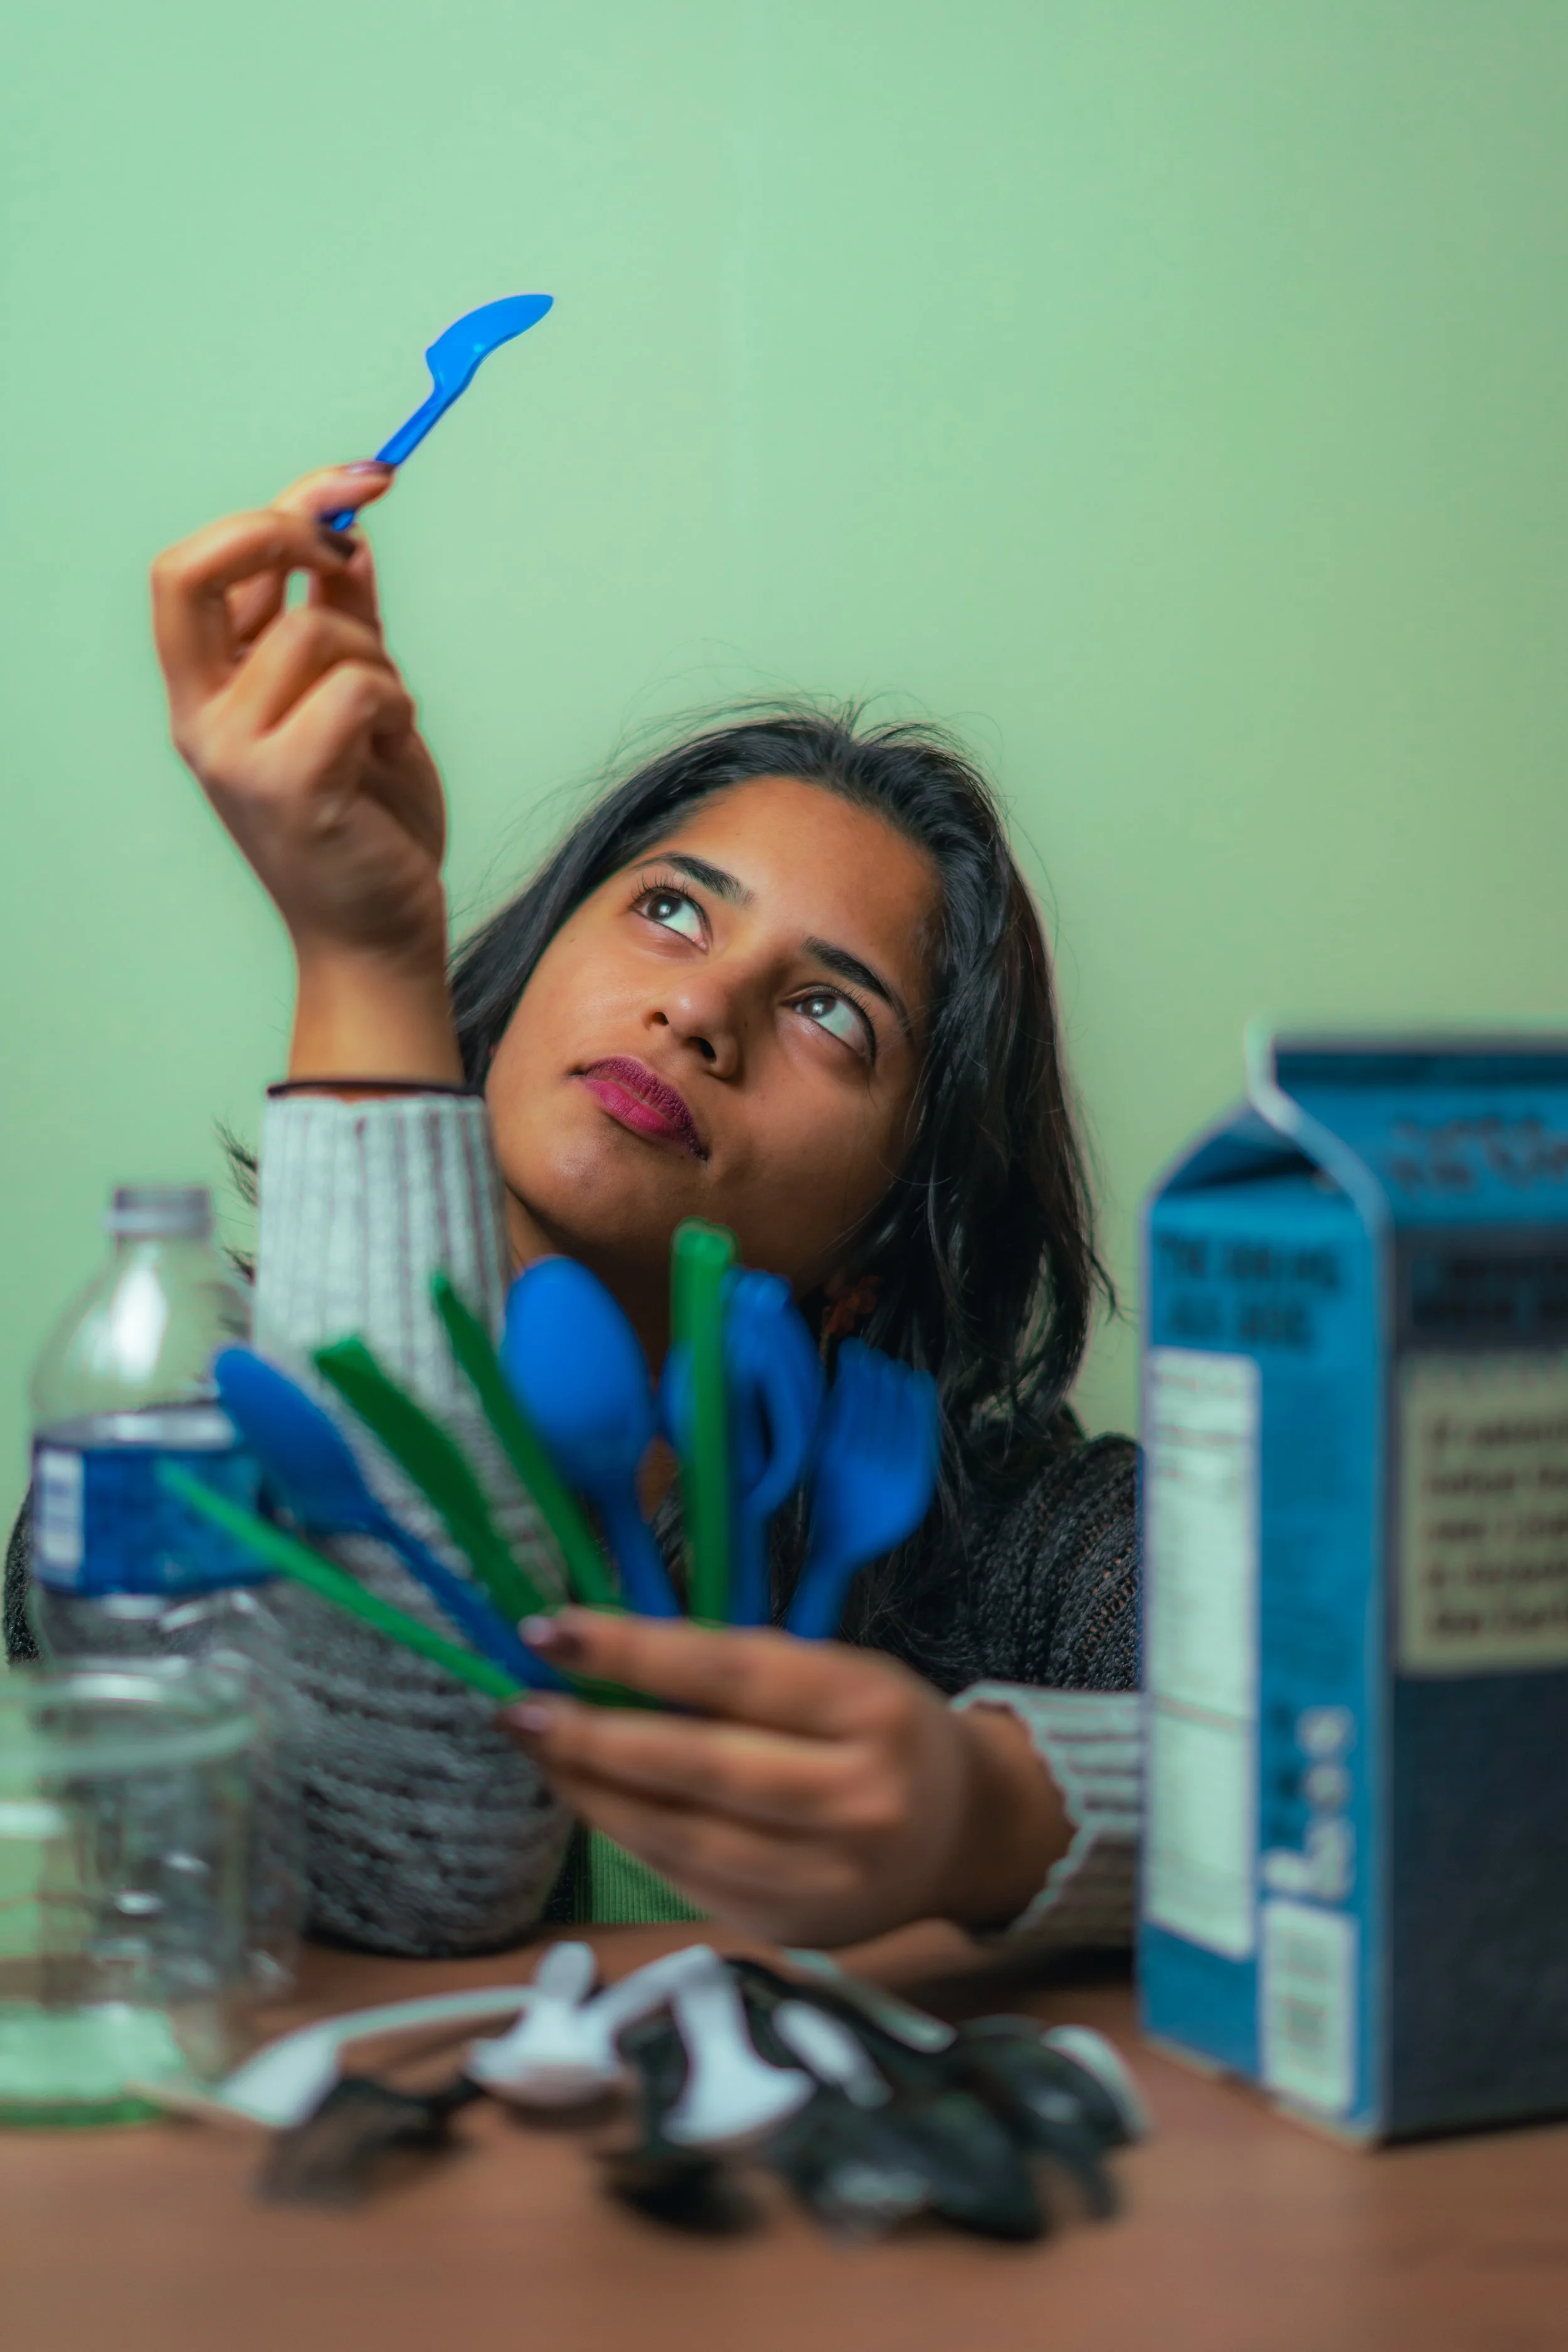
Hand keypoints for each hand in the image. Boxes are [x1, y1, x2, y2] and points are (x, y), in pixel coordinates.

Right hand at [150, 464, 461, 1080]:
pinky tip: (392, 754)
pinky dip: (399, 708)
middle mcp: (203, 719)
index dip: (279, 504)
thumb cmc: (370, 825)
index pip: (193, 565)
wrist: (383, 936)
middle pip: (203, 568)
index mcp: (206, 693)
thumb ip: (342, 620)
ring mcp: (236, 754)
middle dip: (289, 533)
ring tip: (387, 729)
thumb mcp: (358, 703)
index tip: (363, 482)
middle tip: (350, 562)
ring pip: (322, 632)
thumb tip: (350, 534)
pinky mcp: (290, 785)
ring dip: (383, 664)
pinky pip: (362, 687)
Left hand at [501, 1610, 1070, 1946]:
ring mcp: (827, 1879)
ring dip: (592, 1791)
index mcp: (871, 1710)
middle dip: (594, 1736)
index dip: (634, 1652)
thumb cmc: (883, 1730)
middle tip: (518, 1707)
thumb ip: (738, 1672)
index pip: (732, 1675)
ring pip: (681, 1834)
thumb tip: (605, 1662)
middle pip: (700, 1766)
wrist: (964, 1833)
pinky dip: (628, 1835)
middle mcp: (857, 1800)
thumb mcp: (837, 1673)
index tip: (552, 1630)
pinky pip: (686, 1879)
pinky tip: (590, 1798)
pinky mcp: (794, 1931)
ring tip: (538, 1748)